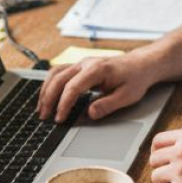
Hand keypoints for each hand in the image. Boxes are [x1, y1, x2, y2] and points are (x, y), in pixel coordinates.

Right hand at [36, 54, 155, 121]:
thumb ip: (108, 105)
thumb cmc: (135, 79)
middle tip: (44, 117)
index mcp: (97, 69)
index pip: (73, 87)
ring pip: (55, 73)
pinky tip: (47, 96)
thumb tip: (90, 114)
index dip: (64, 104)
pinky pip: (59, 72)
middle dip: (48, 98)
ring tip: (41, 108)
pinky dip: (50, 85)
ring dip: (46, 90)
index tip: (59, 118)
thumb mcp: (127, 96)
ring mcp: (81, 63)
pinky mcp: (80, 67)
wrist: (140, 64)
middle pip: (59, 79)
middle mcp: (86, 63)